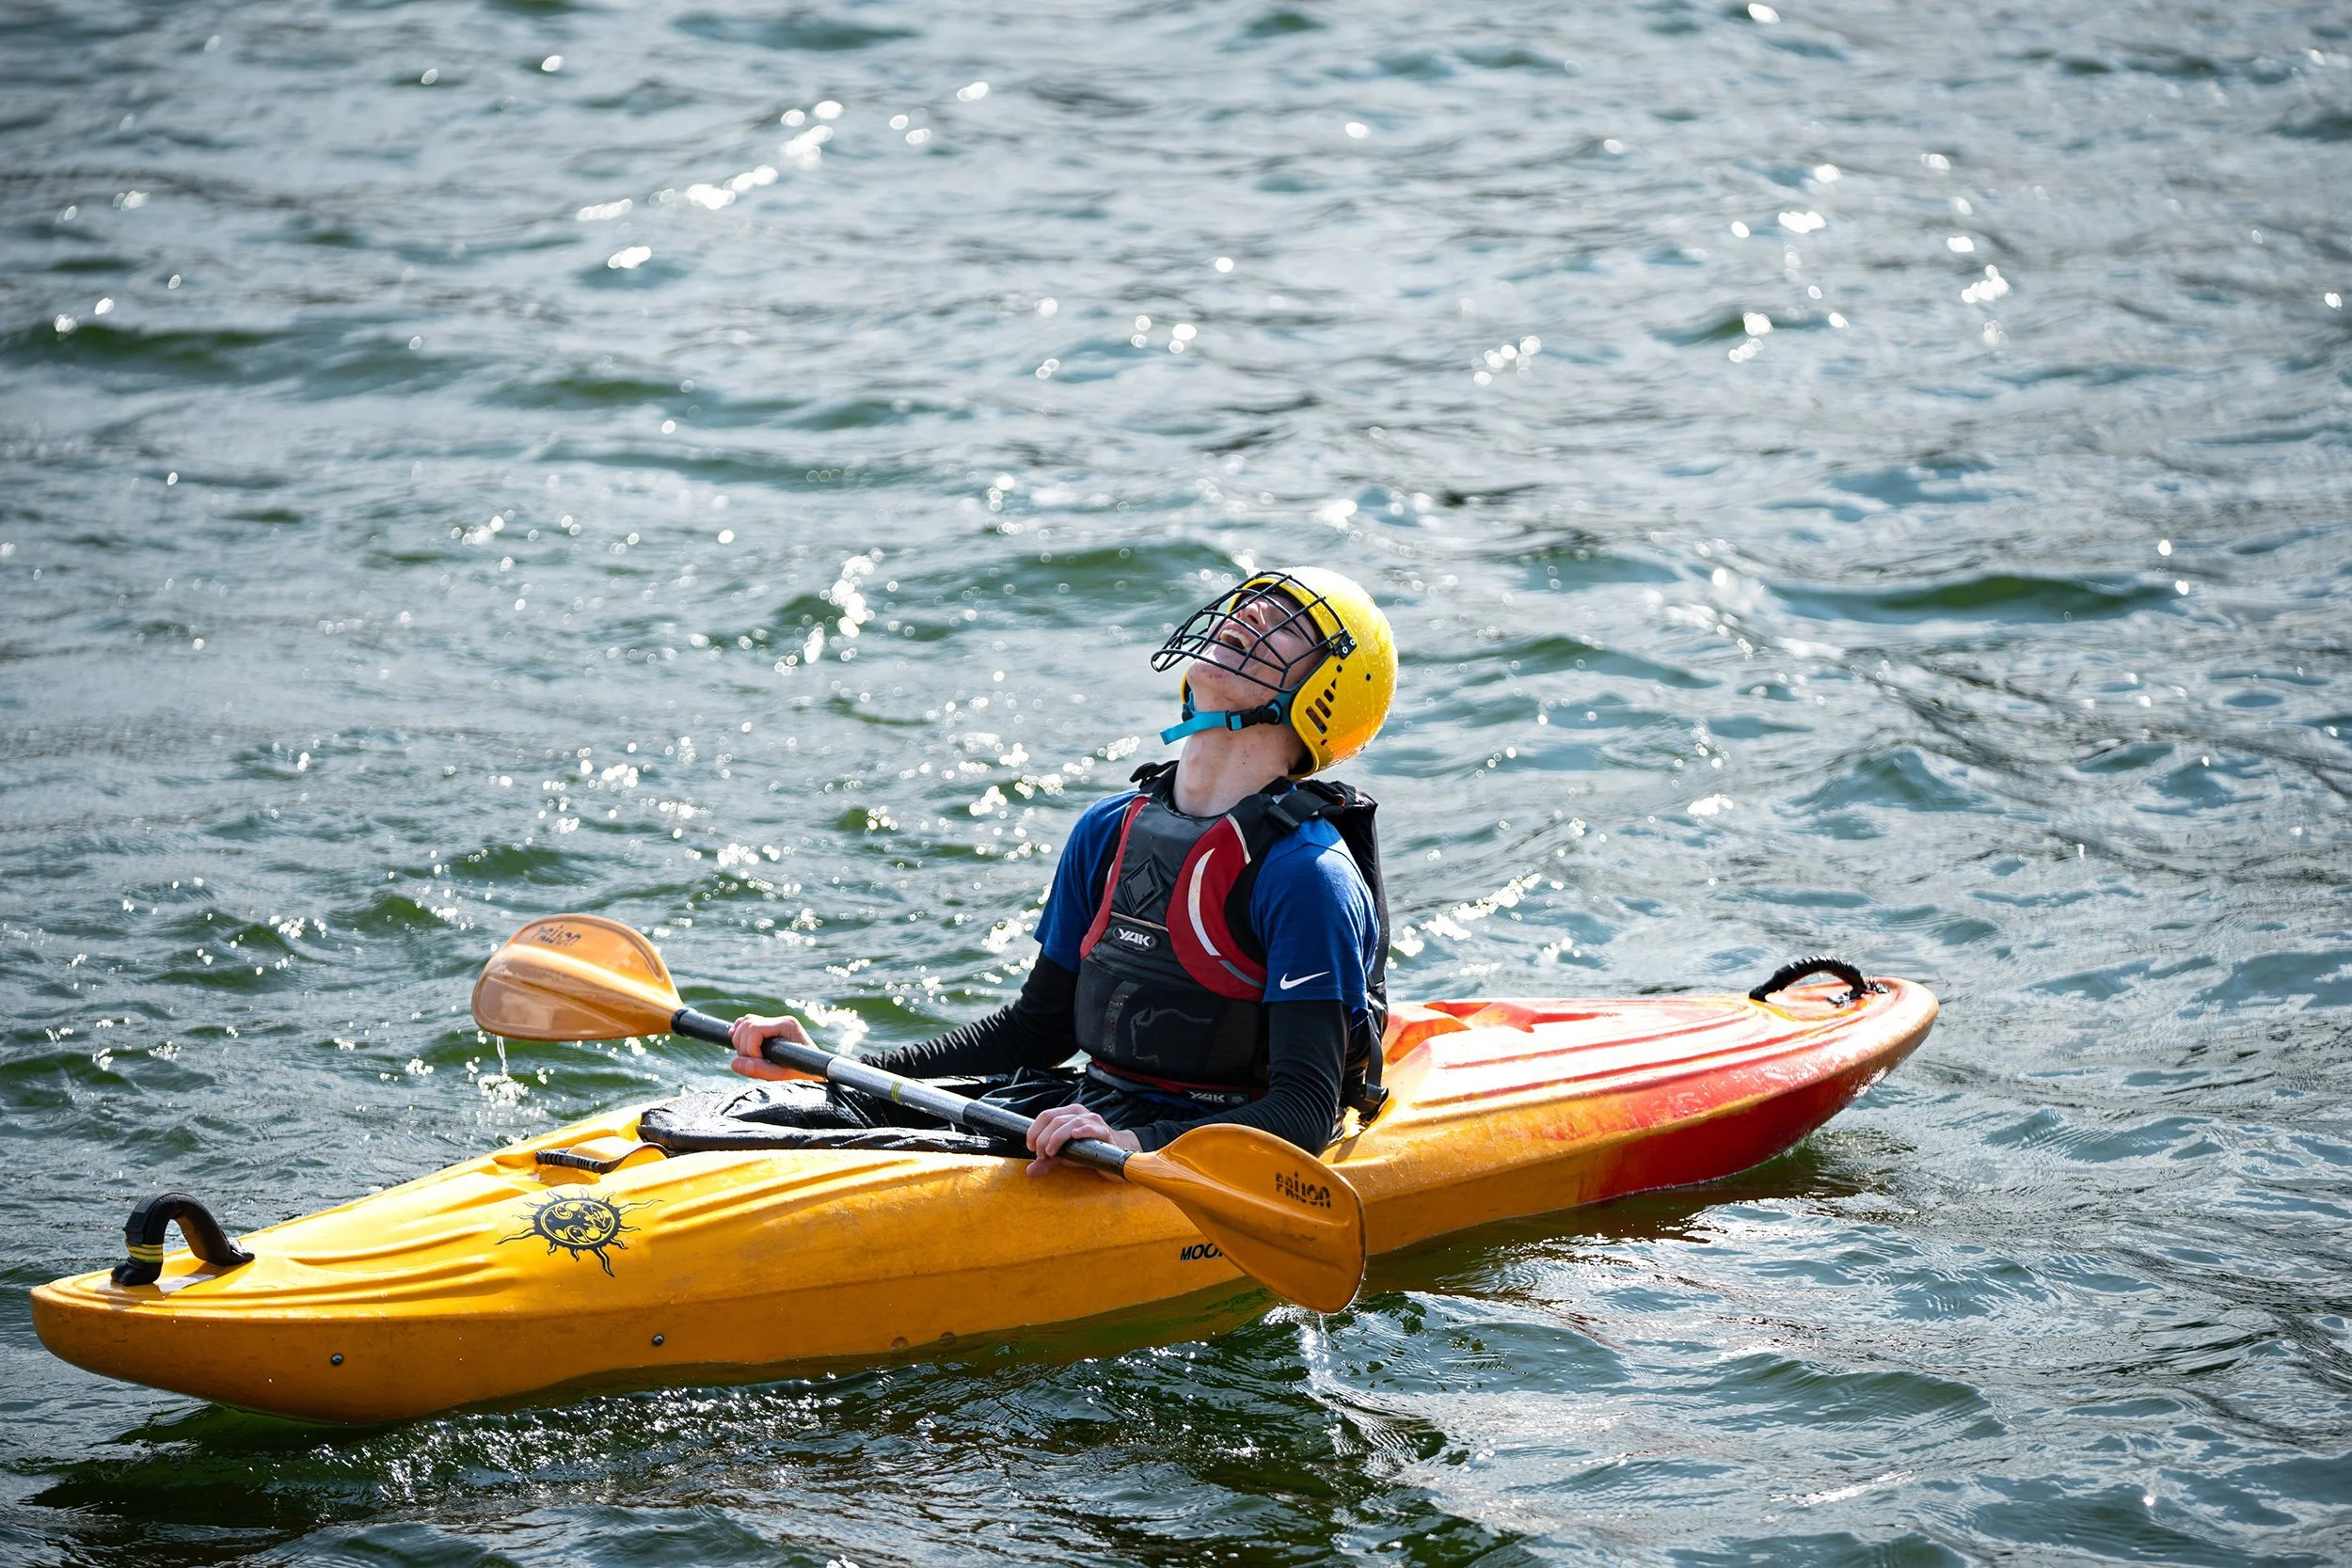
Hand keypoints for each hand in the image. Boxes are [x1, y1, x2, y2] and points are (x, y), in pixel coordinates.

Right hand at [726, 1013, 820, 1081]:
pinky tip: (741, 1047)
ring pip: (744, 1023)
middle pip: (746, 1025)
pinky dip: (739, 1034)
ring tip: (751, 1060)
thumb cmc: (803, 1072)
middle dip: (744, 1047)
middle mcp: (780, 1020)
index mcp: (787, 1025)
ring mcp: (773, 1022)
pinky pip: (746, 1024)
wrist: (814, 1071)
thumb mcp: (783, 1076)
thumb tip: (735, 1063)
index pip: (754, 1029)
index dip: (750, 1049)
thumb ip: (760, 1070)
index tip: (759, 1063)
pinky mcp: (767, 1029)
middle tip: (754, 1064)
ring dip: (740, 1043)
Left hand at [1025, 1102, 1140, 1175]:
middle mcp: (1080, 1113)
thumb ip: (1047, 1162)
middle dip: (1043, 1138)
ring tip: (1051, 1153)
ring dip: (1056, 1138)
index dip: (1034, 1130)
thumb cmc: (1088, 1152)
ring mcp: (1093, 1121)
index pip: (1046, 1115)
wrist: (1115, 1156)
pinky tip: (1075, 1136)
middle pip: (1055, 1120)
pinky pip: (1093, 1128)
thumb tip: (1029, 1171)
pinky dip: (1083, 1131)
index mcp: (1068, 1114)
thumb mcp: (1064, 1156)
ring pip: (1071, 1123)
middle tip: (1041, 1155)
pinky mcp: (1105, 1132)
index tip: (1030, 1147)